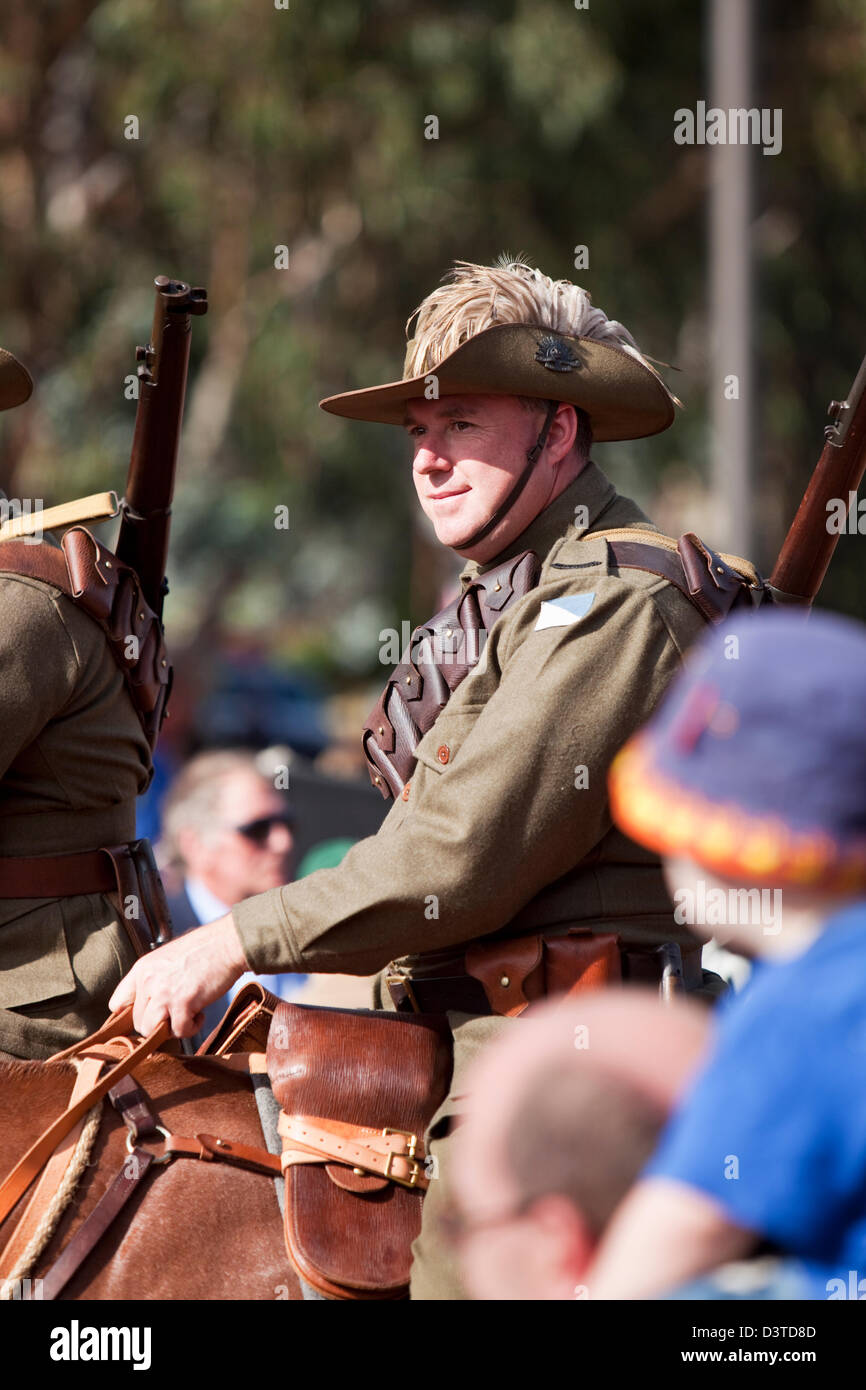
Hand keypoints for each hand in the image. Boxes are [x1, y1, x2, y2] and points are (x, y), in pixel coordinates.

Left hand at [108, 913, 249, 1037]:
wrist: (227, 943)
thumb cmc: (205, 949)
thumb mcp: (168, 958)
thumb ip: (154, 978)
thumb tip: (151, 1004)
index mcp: (142, 968)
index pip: (117, 1003)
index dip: (132, 1013)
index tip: (149, 1014)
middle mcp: (147, 981)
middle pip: (137, 1022)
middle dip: (158, 1023)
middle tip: (177, 1013)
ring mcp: (163, 993)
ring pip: (151, 1030)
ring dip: (171, 1029)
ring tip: (187, 1016)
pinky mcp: (182, 1003)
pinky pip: (179, 1031)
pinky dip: (191, 1028)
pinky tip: (201, 1014)